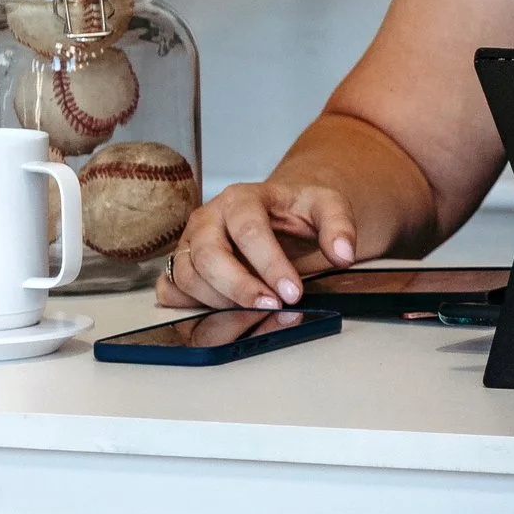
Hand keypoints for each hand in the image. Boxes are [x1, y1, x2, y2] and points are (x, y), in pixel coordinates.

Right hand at [161, 178, 366, 310]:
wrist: (279, 212)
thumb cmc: (297, 211)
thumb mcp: (327, 206)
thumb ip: (340, 225)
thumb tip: (343, 254)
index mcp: (241, 198)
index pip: (248, 231)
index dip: (270, 265)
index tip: (293, 293)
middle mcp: (208, 219)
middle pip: (208, 256)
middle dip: (240, 288)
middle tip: (272, 307)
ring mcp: (190, 243)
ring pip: (187, 277)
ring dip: (220, 303)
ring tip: (256, 313)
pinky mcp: (181, 265)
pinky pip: (170, 291)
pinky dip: (191, 307)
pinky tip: (226, 314)